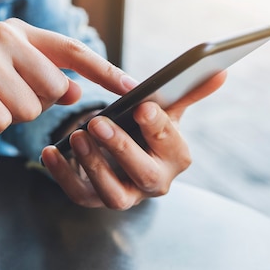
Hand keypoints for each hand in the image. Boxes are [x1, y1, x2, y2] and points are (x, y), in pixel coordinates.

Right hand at [0, 18, 135, 138]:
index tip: (132, 88)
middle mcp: (2, 36)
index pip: (71, 50)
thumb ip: (42, 80)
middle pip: (52, 89)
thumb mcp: (8, 79)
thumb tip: (75, 89)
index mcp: (17, 32)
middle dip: (32, 105)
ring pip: (27, 109)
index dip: (104, 70)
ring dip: (7, 117)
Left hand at [41, 72, 226, 208]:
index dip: (157, 126)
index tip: (141, 107)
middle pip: (143, 174)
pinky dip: (63, 175)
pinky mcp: (95, 199)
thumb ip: (189, 90)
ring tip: (77, 135)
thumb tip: (220, 70)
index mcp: (176, 157)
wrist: (123, 155)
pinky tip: (50, 152)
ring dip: (93, 164)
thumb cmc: (146, 130)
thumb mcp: (166, 109)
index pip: (170, 144)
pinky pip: (80, 195)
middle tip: (97, 122)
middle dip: (121, 148)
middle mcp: (154, 182)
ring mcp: (125, 196)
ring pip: (113, 193)